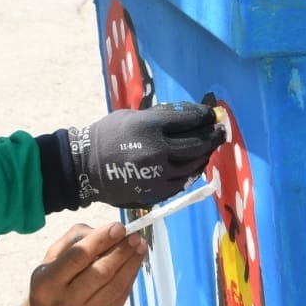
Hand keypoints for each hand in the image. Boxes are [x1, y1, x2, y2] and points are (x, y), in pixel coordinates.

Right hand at [0, 221, 147, 305]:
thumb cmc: (51, 285)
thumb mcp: (51, 259)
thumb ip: (76, 240)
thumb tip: (109, 231)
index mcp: (47, 282)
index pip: (78, 256)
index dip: (101, 240)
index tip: (119, 227)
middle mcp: (63, 303)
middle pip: (100, 272)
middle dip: (121, 251)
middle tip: (135, 236)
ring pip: (115, 286)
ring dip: (131, 264)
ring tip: (140, 248)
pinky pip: (120, 300)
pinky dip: (129, 280)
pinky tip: (134, 266)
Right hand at [68, 101, 223, 208]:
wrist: (85, 167)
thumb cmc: (108, 136)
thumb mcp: (132, 117)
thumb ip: (161, 116)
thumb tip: (192, 114)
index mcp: (150, 126)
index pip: (189, 119)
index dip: (204, 116)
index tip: (212, 115)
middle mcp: (157, 149)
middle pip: (197, 143)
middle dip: (212, 136)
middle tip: (220, 131)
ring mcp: (158, 173)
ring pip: (193, 164)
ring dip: (205, 154)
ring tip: (209, 147)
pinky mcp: (156, 191)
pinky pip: (183, 181)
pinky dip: (193, 172)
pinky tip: (195, 165)